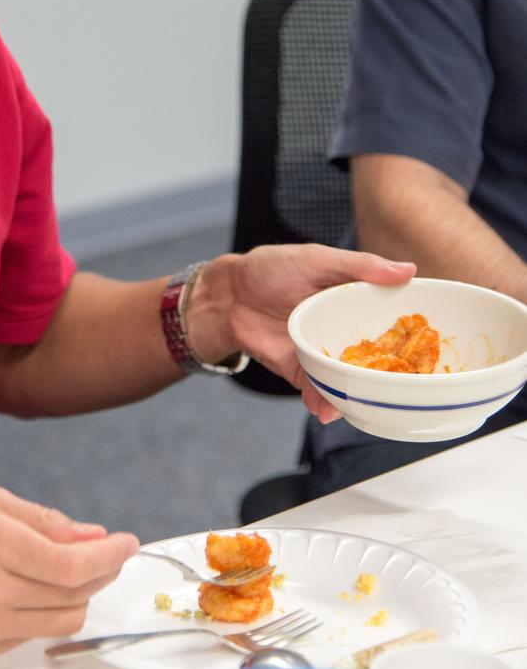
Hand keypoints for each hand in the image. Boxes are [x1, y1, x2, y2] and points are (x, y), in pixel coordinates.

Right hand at [0, 486, 139, 657]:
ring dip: (81, 596)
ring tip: (76, 572)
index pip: (68, 564)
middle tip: (109, 554)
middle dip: (102, 573)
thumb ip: (42, 520)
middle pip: (72, 595)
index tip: (126, 544)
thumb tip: (93, 537)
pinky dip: (47, 611)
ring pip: (60, 621)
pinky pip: (34, 633)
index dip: (108, 556)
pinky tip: (36, 589)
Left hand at [189, 245, 415, 420]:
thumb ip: (361, 266)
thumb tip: (408, 270)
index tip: (440, 348)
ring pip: (351, 380)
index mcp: (356, 303)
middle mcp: (345, 333)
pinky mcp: (301, 371)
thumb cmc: (272, 268)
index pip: (394, 321)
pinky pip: (318, 391)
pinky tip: (328, 410)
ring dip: (359, 395)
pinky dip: (324, 402)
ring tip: (372, 407)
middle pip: (378, 359)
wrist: (227, 295)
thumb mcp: (318, 259)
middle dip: (394, 377)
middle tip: (414, 392)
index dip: (416, 335)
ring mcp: (324, 354)